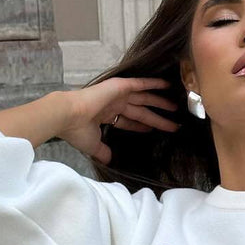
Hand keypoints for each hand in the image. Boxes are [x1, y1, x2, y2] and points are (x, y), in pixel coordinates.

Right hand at [60, 77, 181, 162]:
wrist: (68, 116)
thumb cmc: (77, 131)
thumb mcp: (93, 146)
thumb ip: (104, 151)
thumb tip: (110, 161)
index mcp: (106, 115)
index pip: (130, 120)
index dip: (142, 125)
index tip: (154, 129)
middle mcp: (114, 103)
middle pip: (142, 111)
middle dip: (157, 117)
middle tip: (173, 122)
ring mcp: (117, 94)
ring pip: (145, 98)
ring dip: (160, 102)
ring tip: (176, 107)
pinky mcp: (120, 86)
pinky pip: (141, 84)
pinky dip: (154, 83)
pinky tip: (167, 85)